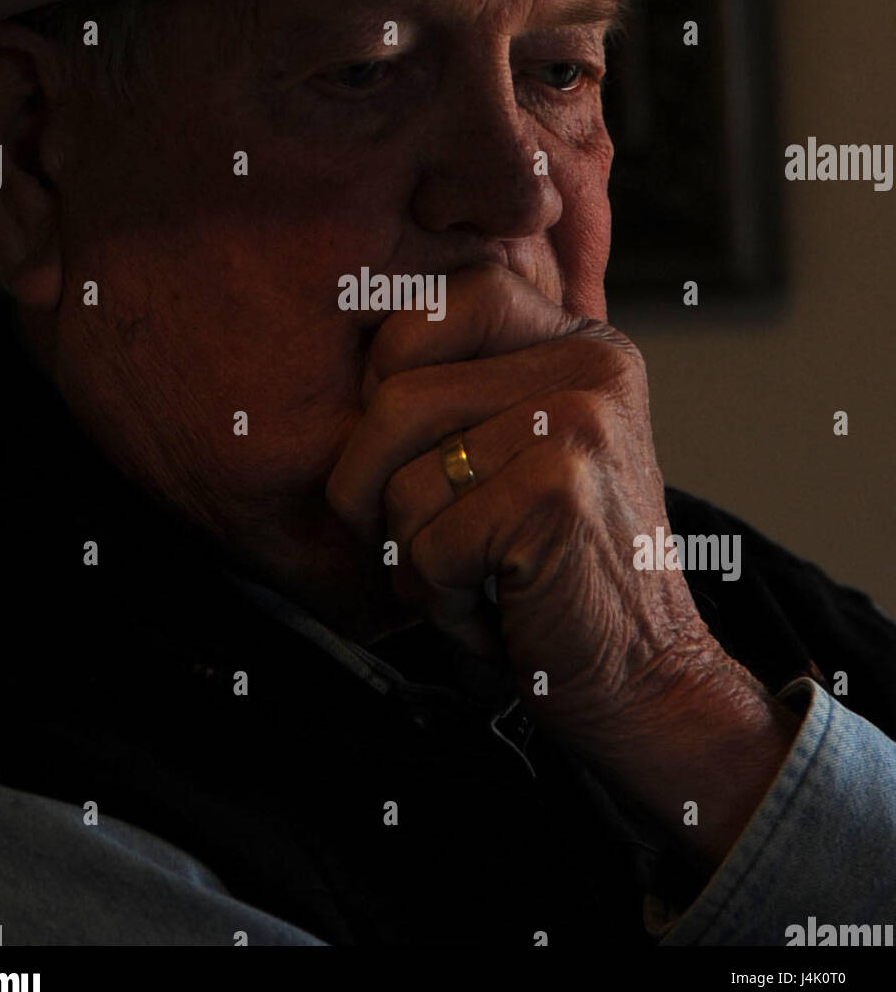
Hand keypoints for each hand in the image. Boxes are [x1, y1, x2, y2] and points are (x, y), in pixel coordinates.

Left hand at [327, 263, 800, 866]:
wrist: (649, 684)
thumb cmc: (553, 574)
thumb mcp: (514, 456)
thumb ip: (457, 394)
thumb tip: (342, 372)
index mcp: (578, 341)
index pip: (433, 306)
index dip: (387, 384)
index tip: (412, 456)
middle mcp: (589, 363)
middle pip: (395, 396)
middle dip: (372, 489)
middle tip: (423, 542)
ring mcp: (581, 421)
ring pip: (402, 480)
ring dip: (413, 558)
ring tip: (478, 579)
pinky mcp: (561, 491)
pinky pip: (429, 544)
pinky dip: (443, 602)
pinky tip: (499, 613)